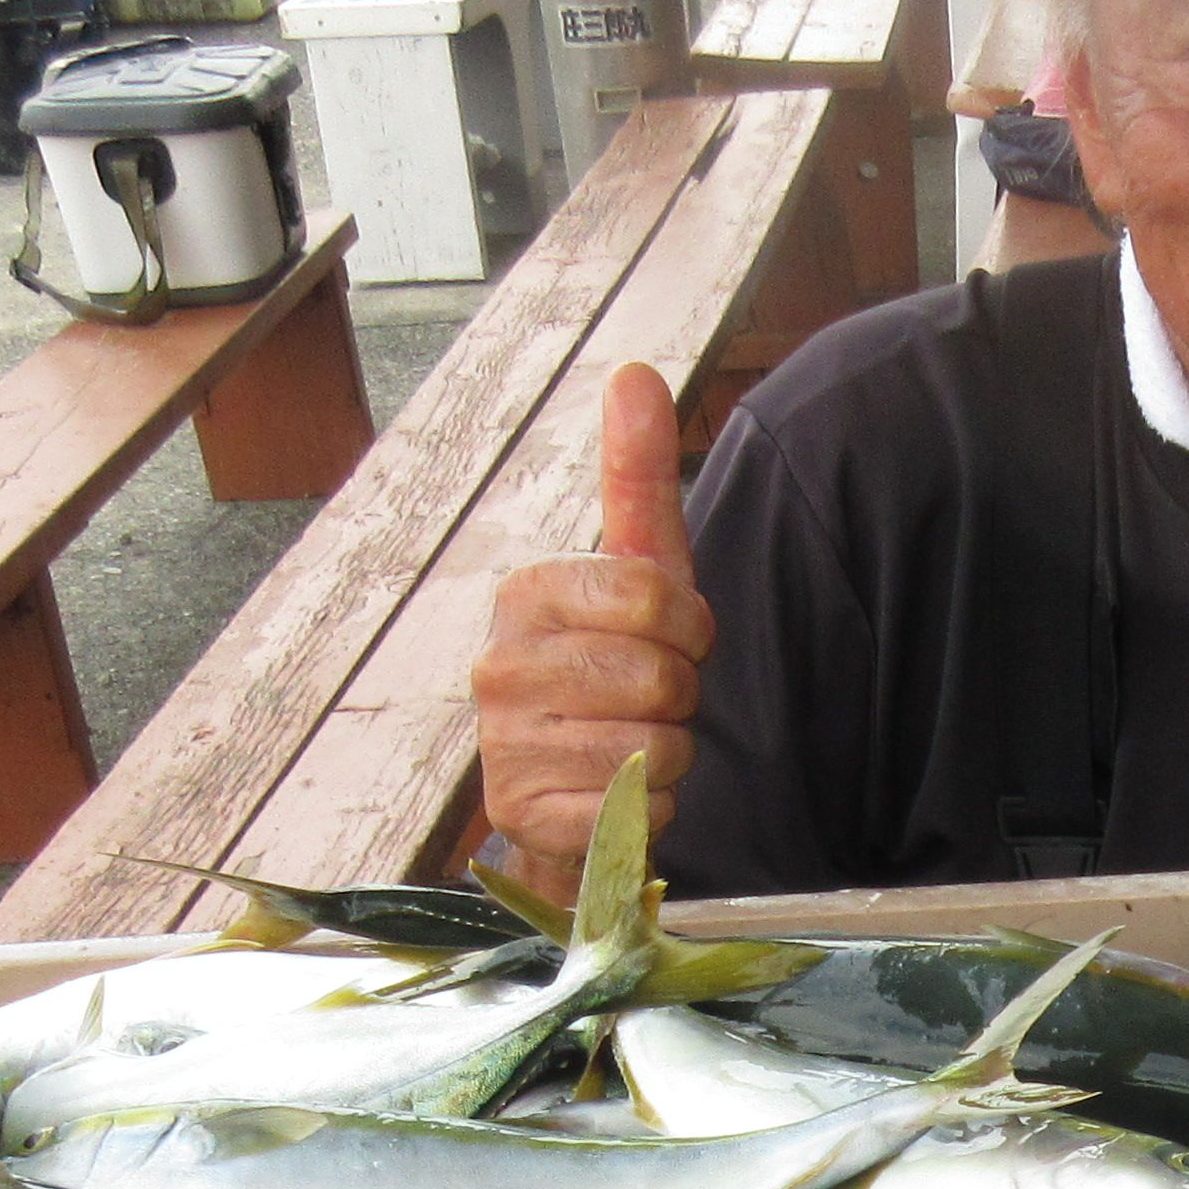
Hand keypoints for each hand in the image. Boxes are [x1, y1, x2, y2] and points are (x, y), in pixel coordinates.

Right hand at [475, 360, 713, 909]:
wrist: (571, 795)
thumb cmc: (613, 672)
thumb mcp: (635, 574)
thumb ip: (636, 478)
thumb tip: (635, 371)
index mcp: (526, 594)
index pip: (652, 595)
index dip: (691, 627)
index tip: (674, 640)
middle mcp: (498, 665)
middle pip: (659, 675)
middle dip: (680, 697)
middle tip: (649, 703)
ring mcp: (503, 746)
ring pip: (655, 746)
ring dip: (669, 756)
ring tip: (629, 746)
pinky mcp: (523, 817)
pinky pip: (639, 808)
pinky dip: (650, 810)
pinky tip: (613, 797)